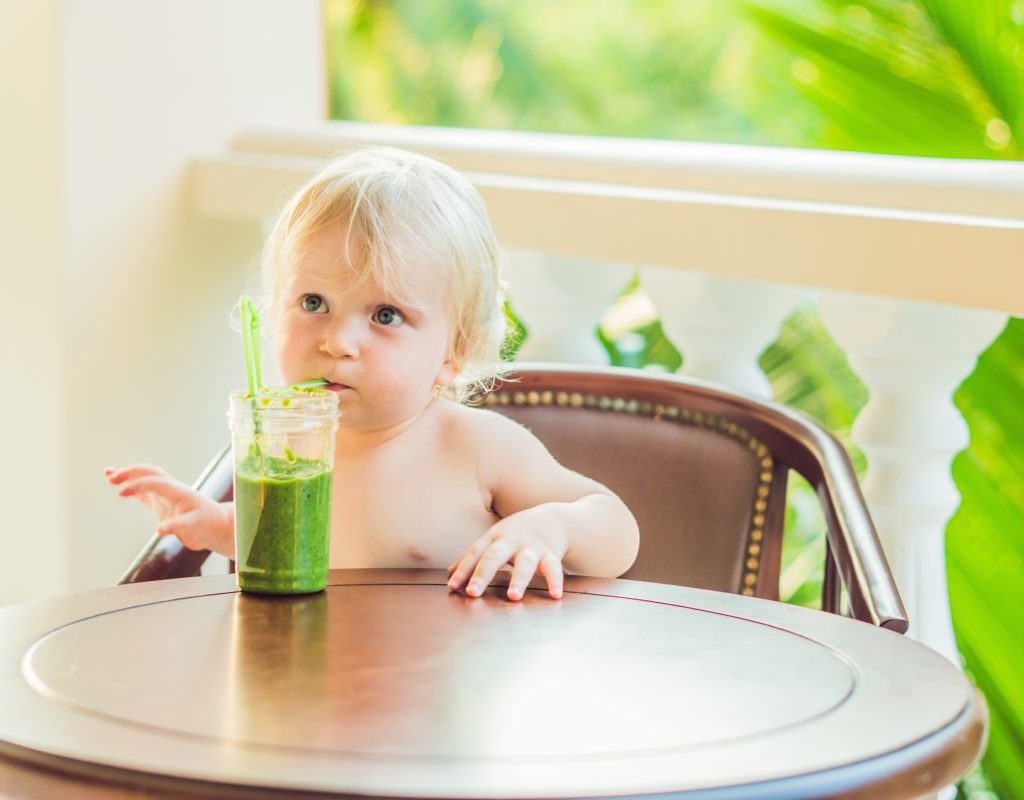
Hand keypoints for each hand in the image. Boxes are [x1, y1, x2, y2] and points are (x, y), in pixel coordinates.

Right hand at [105, 464, 233, 555]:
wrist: (218, 527)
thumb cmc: (208, 525)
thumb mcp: (195, 527)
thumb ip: (178, 526)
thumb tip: (159, 529)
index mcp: (178, 492)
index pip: (154, 482)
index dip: (137, 485)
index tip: (121, 492)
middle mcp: (171, 490)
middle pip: (149, 474)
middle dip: (130, 473)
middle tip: (110, 476)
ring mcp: (166, 496)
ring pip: (145, 480)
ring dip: (128, 476)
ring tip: (108, 474)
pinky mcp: (163, 504)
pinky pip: (145, 492)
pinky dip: (132, 489)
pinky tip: (121, 490)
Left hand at [447, 509, 567, 601]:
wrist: (551, 520)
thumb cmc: (515, 534)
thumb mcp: (493, 540)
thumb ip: (474, 557)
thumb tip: (449, 573)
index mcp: (493, 539)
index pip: (475, 553)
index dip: (463, 569)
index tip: (452, 587)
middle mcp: (511, 542)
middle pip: (494, 556)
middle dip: (482, 574)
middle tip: (473, 592)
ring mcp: (531, 548)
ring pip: (524, 563)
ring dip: (518, 579)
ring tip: (513, 596)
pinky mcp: (550, 555)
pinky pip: (553, 568)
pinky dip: (555, 581)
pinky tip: (555, 595)